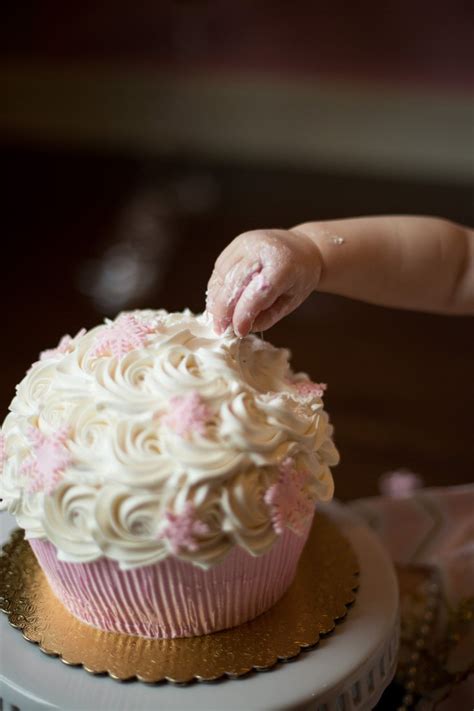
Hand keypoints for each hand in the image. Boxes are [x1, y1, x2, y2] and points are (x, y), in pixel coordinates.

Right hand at [206, 229, 321, 336]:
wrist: (302, 247)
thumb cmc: (300, 277)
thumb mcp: (292, 301)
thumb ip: (269, 316)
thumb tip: (243, 328)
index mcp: (283, 264)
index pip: (259, 291)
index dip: (245, 313)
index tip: (238, 332)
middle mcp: (261, 248)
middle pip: (235, 282)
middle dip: (224, 310)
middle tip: (220, 330)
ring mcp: (245, 244)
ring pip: (222, 275)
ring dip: (216, 300)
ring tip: (217, 320)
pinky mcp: (235, 245)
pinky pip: (219, 269)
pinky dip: (216, 289)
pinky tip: (216, 304)